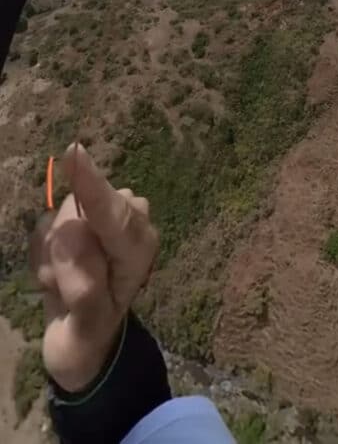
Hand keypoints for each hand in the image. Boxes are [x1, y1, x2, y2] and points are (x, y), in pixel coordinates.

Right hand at [30, 144, 157, 392]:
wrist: (80, 340)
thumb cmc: (90, 335)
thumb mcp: (89, 325)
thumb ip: (83, 285)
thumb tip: (69, 232)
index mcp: (139, 246)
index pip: (110, 212)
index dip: (90, 184)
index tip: (74, 152)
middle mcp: (126, 221)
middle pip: (78, 211)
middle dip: (62, 249)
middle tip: (66, 290)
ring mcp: (101, 216)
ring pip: (59, 216)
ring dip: (52, 255)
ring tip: (62, 286)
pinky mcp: (78, 216)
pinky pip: (45, 223)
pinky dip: (44, 252)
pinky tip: (56, 274)